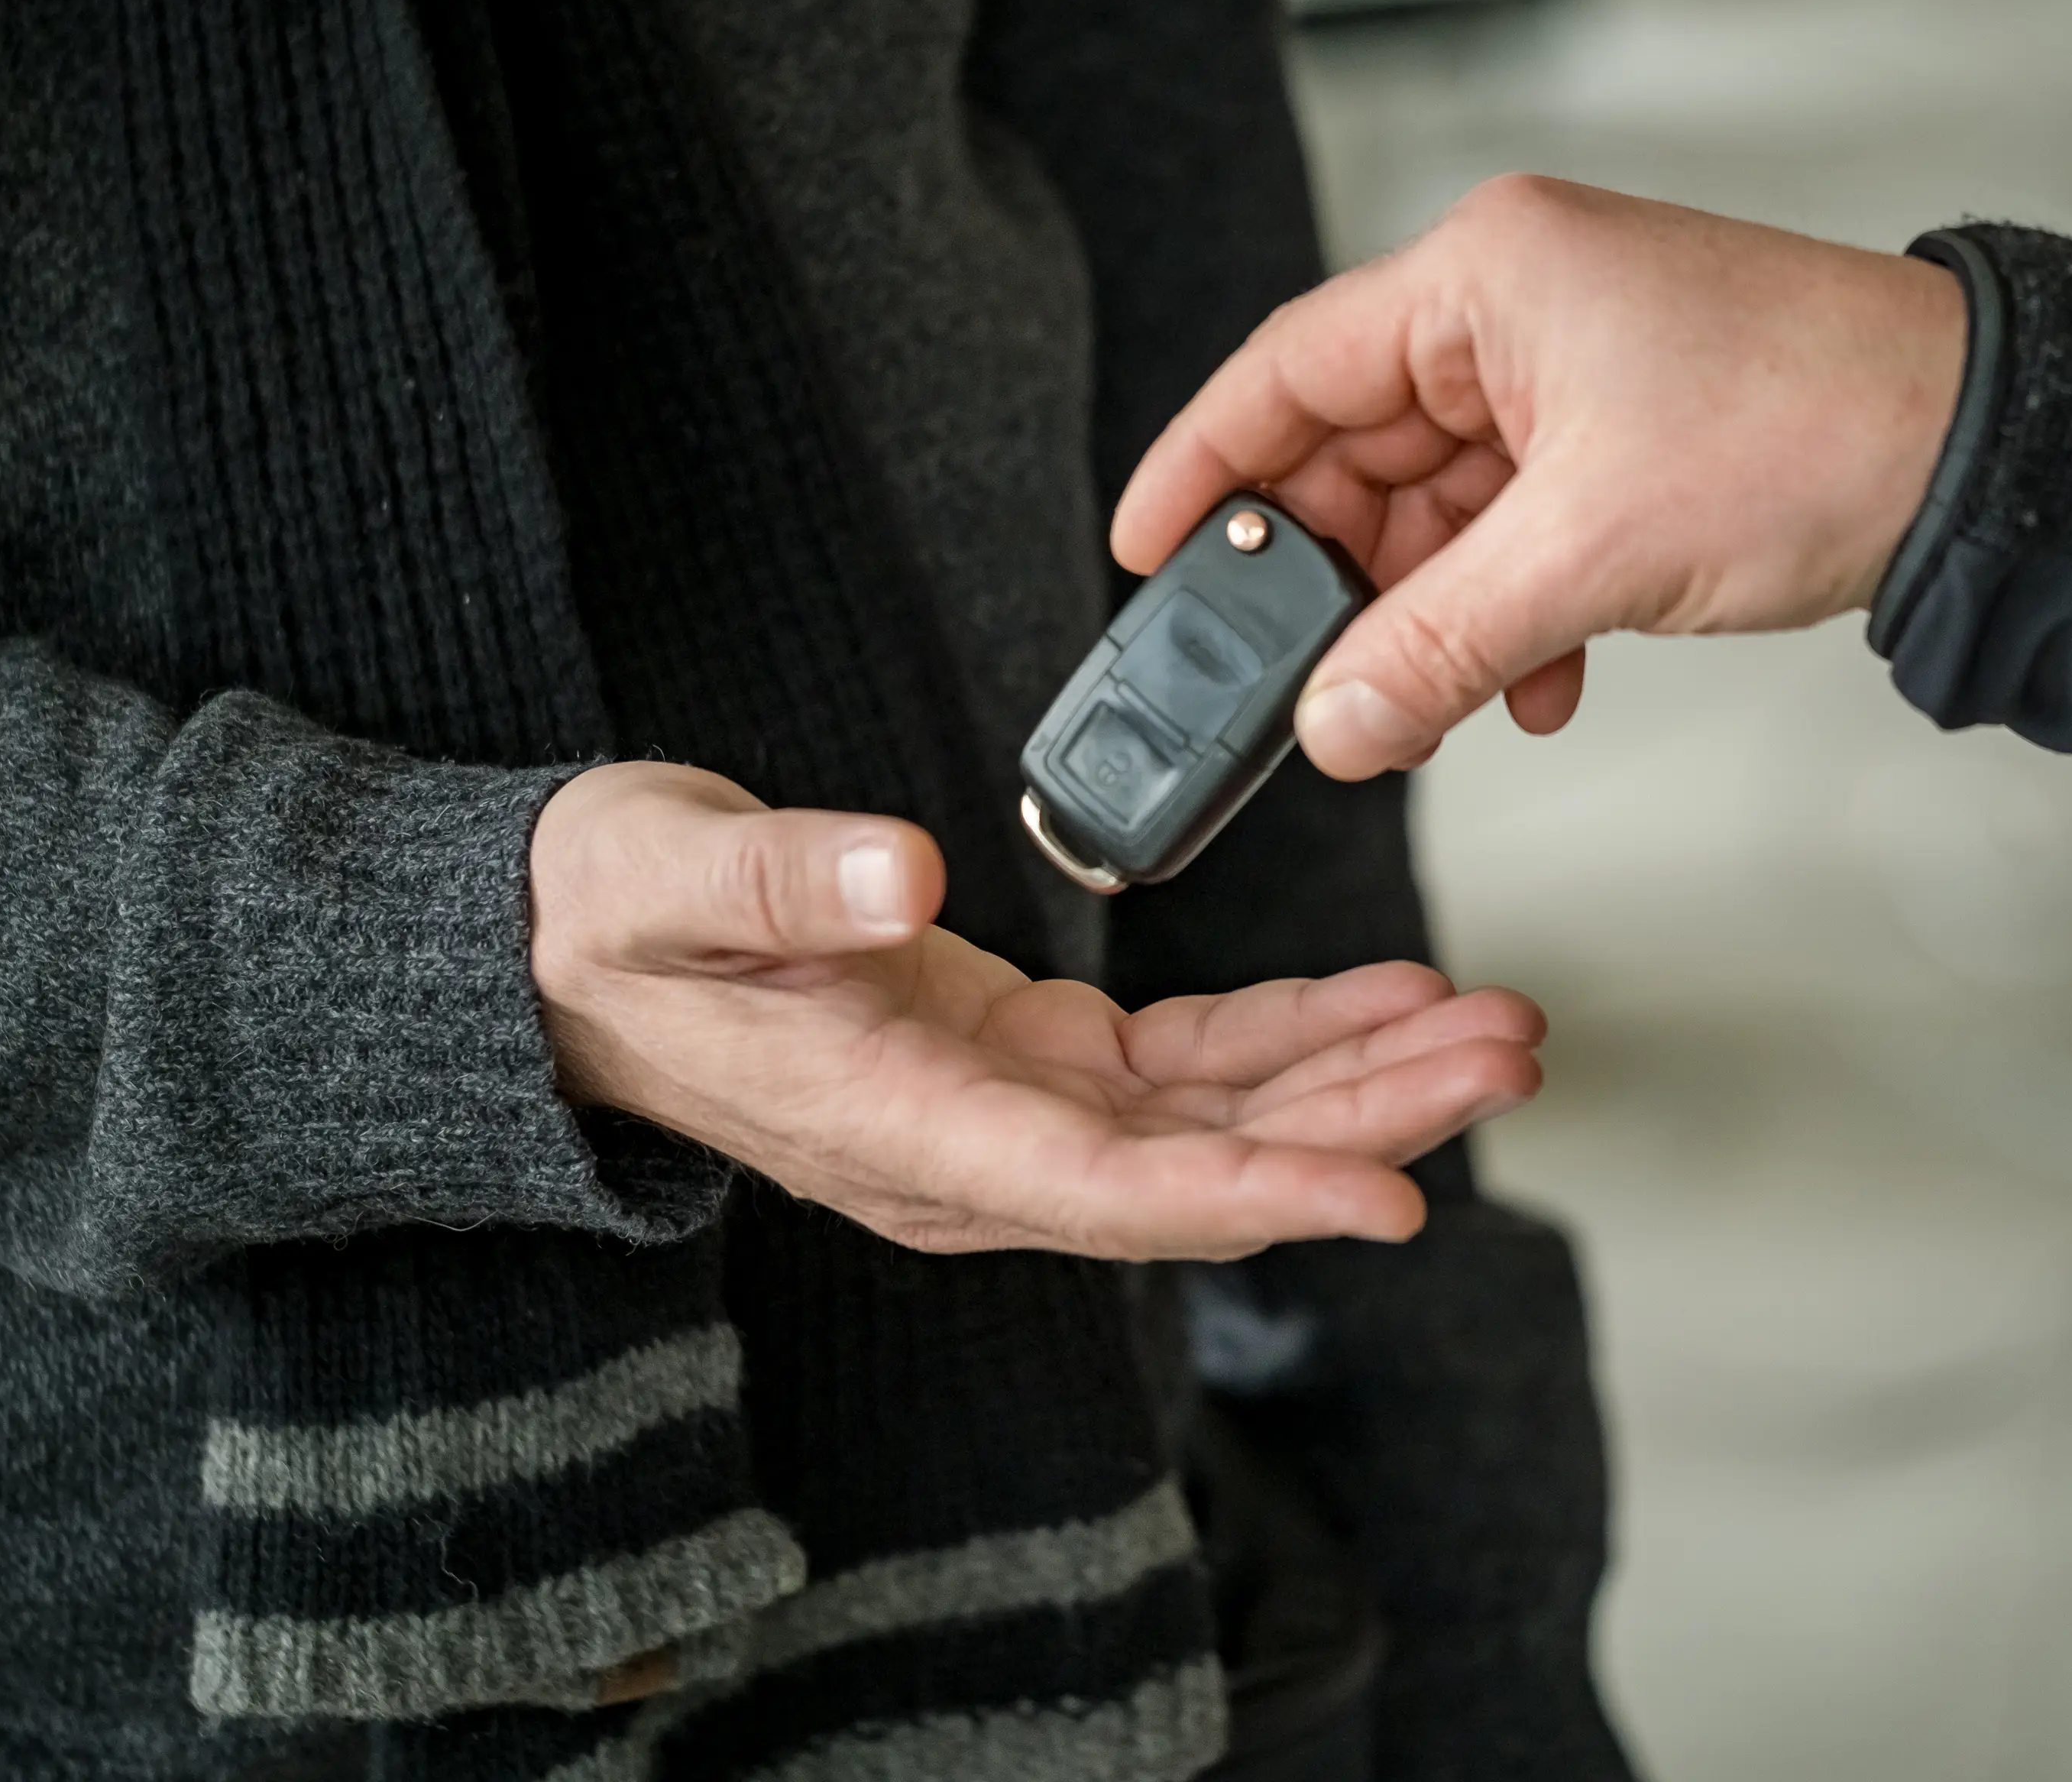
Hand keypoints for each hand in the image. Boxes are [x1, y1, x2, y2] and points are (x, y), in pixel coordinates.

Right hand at [527, 762, 1541, 1259]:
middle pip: (1204, 1171)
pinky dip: (1290, 1036)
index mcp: (896, 1129)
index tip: (1390, 1194)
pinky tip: (1383, 998)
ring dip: (1356, 1080)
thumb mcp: (664, 877)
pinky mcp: (1025, 1066)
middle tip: (1504, 1054)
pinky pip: (1186, 1071)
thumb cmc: (605, 918)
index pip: (1107, 1190)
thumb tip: (896, 881)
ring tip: (1490, 1027)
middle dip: (1364, 1120)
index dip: (1256, 1193)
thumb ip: (779, 886)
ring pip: (1218, 1126)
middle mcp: (970, 1156)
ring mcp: (1005, 1119)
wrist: (567, 955)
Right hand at [1112, 177, 1969, 779]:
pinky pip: (1513, 537)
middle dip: (1335, 583)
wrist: (1987, 453)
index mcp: (1485, 279)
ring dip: (1431, 620)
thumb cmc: (1819, 429)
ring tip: (1425, 709)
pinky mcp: (1618, 439)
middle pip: (1356, 455)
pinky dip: (1507, 617)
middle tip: (1295, 685)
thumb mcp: (1594, 552)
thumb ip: (1441, 643)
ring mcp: (1567, 375)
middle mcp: (1512, 311)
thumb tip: (1333, 725)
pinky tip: (1528, 686)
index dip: (1200, 468)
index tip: (1138, 552)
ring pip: (1438, 513)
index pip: (1287, 372)